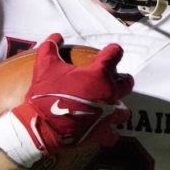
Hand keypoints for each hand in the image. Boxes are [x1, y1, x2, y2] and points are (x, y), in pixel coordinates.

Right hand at [12, 34, 132, 155]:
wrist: (42, 125)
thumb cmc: (45, 94)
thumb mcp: (44, 66)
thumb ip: (51, 47)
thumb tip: (56, 36)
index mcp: (98, 74)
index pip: (114, 55)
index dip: (114, 51)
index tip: (112, 51)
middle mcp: (109, 92)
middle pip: (127, 83)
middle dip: (122, 80)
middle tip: (115, 80)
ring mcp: (109, 114)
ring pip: (123, 110)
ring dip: (118, 107)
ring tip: (109, 107)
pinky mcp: (104, 132)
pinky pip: (114, 134)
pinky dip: (109, 132)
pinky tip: (103, 129)